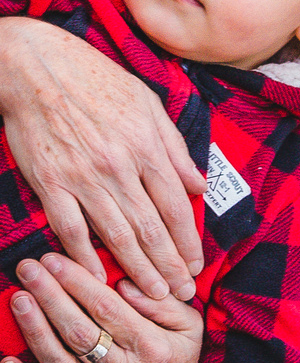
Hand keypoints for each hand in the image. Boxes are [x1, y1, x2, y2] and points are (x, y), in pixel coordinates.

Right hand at [0, 18, 205, 299]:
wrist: (37, 66)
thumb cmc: (96, 80)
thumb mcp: (147, 103)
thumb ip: (174, 148)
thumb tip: (199, 184)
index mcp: (146, 145)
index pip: (175, 205)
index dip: (188, 241)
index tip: (197, 266)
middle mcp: (120, 165)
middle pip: (151, 227)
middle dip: (169, 266)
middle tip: (181, 295)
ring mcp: (83, 176)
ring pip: (117, 234)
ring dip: (137, 269)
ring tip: (151, 296)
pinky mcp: (50, 182)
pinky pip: (70, 228)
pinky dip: (83, 257)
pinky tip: (97, 279)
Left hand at [0, 254, 202, 362]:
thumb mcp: (191, 329)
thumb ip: (164, 304)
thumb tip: (125, 283)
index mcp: (150, 346)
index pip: (107, 308)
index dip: (78, 282)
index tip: (55, 259)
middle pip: (79, 331)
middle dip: (50, 296)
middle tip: (28, 268)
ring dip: (35, 331)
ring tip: (18, 300)